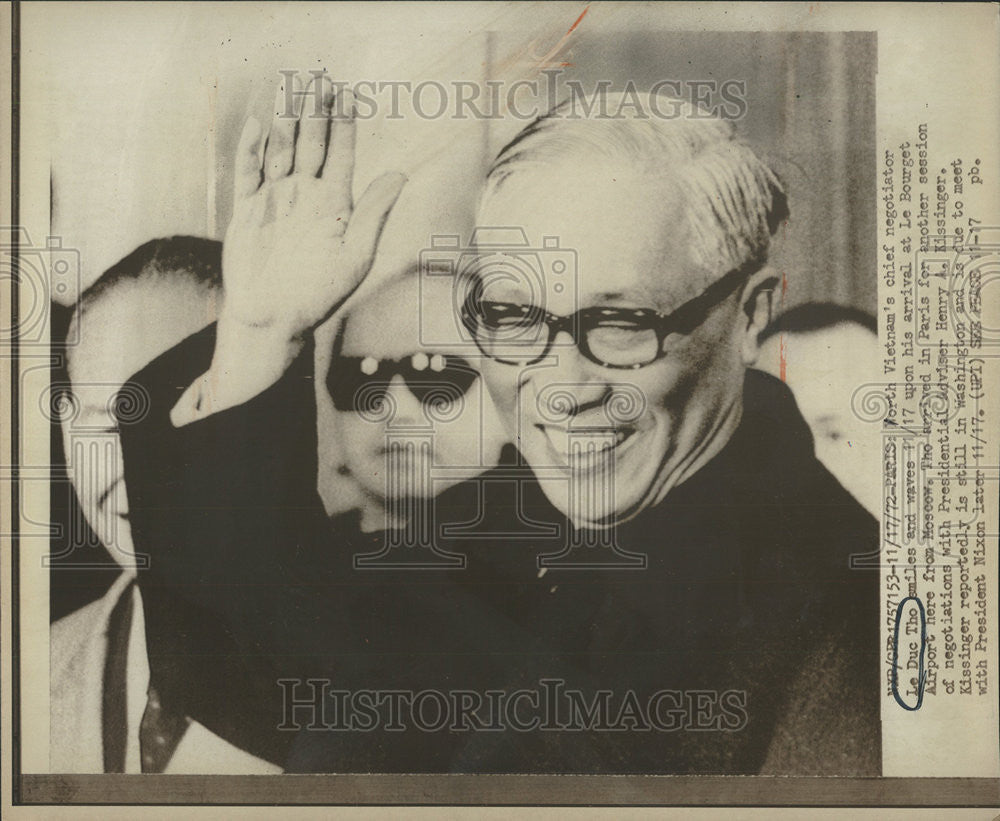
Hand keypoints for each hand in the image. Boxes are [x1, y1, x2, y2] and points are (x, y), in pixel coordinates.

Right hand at [171, 74, 405, 425]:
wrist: (276, 319)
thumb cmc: (322, 293)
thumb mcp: (356, 255)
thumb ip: (374, 213)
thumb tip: (400, 174)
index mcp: (335, 204)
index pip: (341, 155)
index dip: (343, 124)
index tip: (347, 93)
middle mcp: (306, 195)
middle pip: (312, 144)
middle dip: (315, 111)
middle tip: (318, 76)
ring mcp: (276, 199)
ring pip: (281, 150)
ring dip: (285, 120)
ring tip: (289, 86)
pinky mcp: (248, 209)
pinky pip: (249, 173)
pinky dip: (252, 150)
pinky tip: (258, 126)